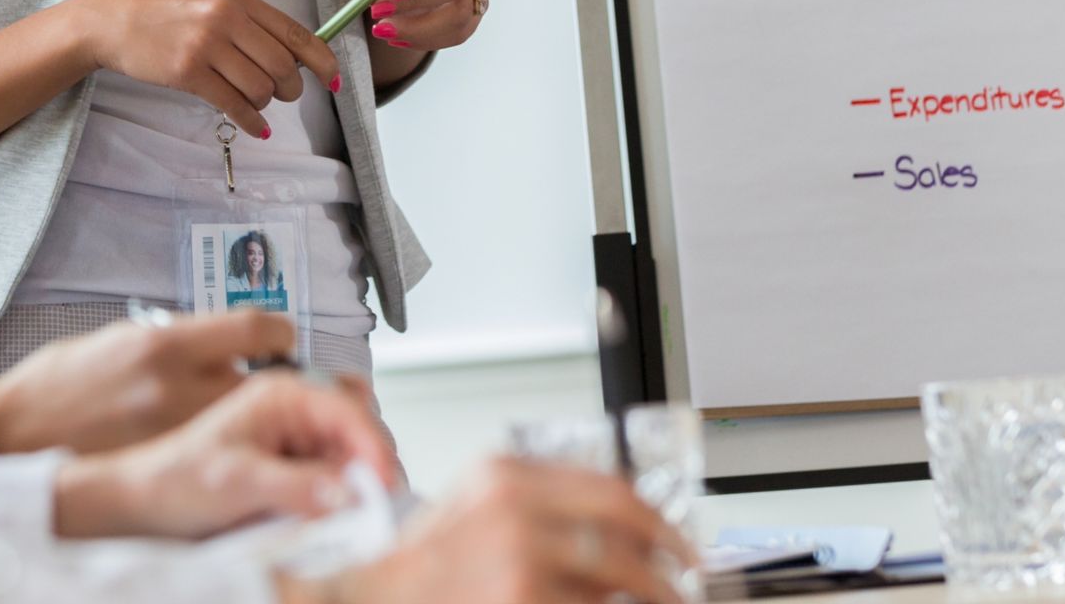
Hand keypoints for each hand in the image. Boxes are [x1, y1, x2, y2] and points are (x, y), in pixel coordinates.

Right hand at [0, 309, 298, 454]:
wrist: (15, 433)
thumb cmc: (61, 382)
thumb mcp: (120, 338)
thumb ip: (176, 338)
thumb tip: (220, 338)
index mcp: (164, 345)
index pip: (256, 329)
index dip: (280, 332)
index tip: (280, 337)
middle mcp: (176, 388)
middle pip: (265, 380)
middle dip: (275, 377)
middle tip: (272, 377)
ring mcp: (175, 431)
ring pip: (248, 419)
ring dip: (253, 412)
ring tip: (243, 410)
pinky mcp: (168, 463)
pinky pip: (218, 448)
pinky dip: (226, 441)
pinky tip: (215, 439)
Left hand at [52, 371, 398, 540]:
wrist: (145, 501)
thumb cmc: (174, 479)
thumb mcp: (236, 483)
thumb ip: (294, 485)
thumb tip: (348, 490)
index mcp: (278, 391)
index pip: (349, 407)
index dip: (374, 446)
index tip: (384, 484)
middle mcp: (291, 404)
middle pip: (358, 425)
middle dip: (372, 462)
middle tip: (372, 502)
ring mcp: (293, 430)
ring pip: (350, 448)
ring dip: (359, 477)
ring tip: (349, 508)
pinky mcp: (292, 457)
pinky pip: (333, 469)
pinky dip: (341, 489)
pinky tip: (329, 509)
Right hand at [72, 0, 341, 138]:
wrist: (114, 21)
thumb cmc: (167, 13)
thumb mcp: (213, 2)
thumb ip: (251, 23)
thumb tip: (295, 57)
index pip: (297, 33)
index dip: (322, 61)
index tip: (334, 80)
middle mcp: (227, 18)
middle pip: (283, 66)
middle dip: (291, 89)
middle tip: (283, 95)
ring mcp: (206, 45)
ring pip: (260, 87)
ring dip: (265, 103)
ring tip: (255, 102)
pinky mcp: (187, 72)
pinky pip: (233, 105)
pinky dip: (251, 121)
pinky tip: (256, 128)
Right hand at [289, 457, 698, 603]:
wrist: (378, 598)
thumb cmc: (425, 563)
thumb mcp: (477, 506)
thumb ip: (540, 504)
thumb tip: (616, 528)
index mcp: (505, 474)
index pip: (607, 483)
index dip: (654, 514)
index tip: (675, 536)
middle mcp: (514, 509)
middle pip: (623, 524)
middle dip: (668, 555)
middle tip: (686, 575)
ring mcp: (519, 560)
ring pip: (617, 575)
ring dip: (654, 593)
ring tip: (668, 601)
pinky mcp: (521, 601)